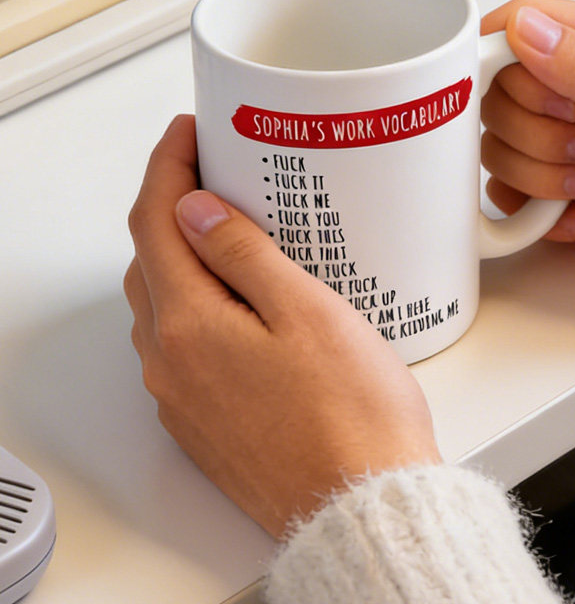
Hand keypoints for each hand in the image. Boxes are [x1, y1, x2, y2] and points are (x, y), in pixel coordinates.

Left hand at [124, 115, 439, 537]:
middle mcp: (171, 363)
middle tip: (213, 172)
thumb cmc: (351, 413)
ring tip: (230, 229)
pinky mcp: (205, 419)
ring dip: (182, 255)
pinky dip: (196, 303)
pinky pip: (182, 343)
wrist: (361, 502)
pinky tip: (238, 302)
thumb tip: (195, 209)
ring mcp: (184, 395)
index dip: (167, 164)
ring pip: (163, 302)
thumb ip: (243, 254)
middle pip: (151, 259)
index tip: (189, 132)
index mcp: (190, 326)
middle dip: (172, 204)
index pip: (155, 220)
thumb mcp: (306, 312)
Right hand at [481, 0, 574, 326]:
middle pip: (501, 94)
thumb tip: (523, 26)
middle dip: (534, 132)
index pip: (520, 26)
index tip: (522, 97)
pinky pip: (512, 195)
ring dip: (541, 175)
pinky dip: (538, 211)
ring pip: (501, 147)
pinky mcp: (560, 190)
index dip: (500, 58)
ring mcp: (568, 143)